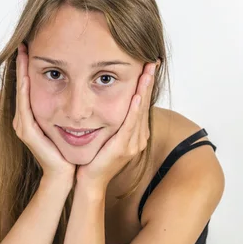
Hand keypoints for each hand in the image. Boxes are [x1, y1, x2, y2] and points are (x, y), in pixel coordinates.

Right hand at [13, 42, 76, 183]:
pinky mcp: (28, 133)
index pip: (29, 86)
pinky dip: (25, 90)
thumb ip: (67, 109)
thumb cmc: (69, 151)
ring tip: (22, 52)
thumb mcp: (68, 125)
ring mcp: (23, 126)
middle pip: (21, 86)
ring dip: (21, 72)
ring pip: (21, 92)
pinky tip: (27, 76)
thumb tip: (81, 90)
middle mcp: (23, 120)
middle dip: (21, 64)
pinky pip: (25, 106)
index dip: (29, 67)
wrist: (64, 175)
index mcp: (32, 117)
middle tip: (24, 42)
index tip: (32, 46)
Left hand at [76, 61, 159, 189]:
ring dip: (144, 90)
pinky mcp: (122, 149)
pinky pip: (130, 126)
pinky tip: (137, 96)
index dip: (146, 84)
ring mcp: (132, 144)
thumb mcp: (105, 136)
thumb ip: (111, 121)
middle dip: (149, 82)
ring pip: (139, 112)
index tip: (148, 65)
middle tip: (153, 61)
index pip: (142, 104)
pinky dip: (134, 110)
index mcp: (135, 134)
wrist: (89, 182)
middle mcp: (137, 139)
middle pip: (145, 104)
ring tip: (148, 72)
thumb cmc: (94, 159)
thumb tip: (106, 101)